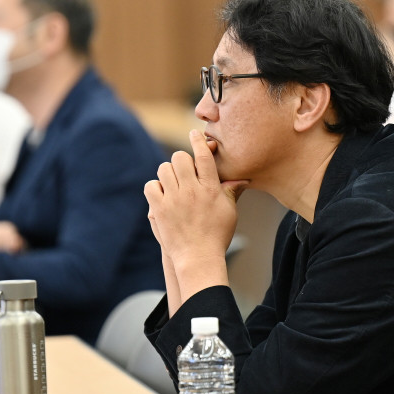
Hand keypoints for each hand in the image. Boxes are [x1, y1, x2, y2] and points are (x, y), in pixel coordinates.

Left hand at [144, 130, 247, 305]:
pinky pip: (151, 186)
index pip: (203, 156)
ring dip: (168, 174)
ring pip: (164, 169)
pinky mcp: (159, 209)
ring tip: (174, 185)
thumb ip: (231, 191)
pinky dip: (155, 188)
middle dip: (181, 160)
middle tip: (184, 171)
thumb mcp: (229, 212)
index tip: (194, 135)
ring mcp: (174, 199)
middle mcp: (191, 191)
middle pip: (180, 157)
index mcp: (211, 189)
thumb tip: (242, 177)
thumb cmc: (217, 236)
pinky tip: (162, 195)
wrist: (198, 259)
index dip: (198, 141)